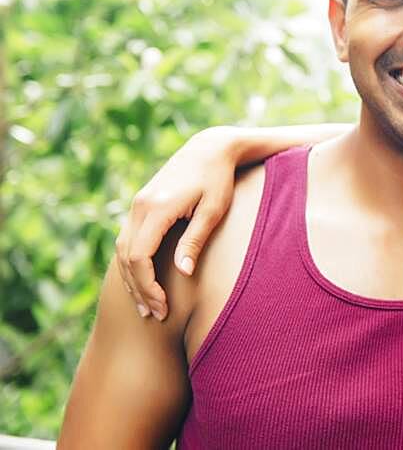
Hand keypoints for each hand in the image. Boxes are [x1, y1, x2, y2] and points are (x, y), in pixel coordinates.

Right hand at [116, 126, 239, 319]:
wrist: (210, 149)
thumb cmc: (218, 179)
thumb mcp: (213, 210)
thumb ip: (195, 240)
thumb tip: (183, 273)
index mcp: (157, 208)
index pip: (139, 257)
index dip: (148, 286)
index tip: (163, 307)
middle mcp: (140, 206)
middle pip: (126, 257)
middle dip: (139, 289)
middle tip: (155, 315)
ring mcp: (137, 204)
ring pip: (122, 249)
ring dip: (132, 279)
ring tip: (146, 306)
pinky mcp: (140, 204)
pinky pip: (128, 239)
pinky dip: (132, 263)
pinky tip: (142, 280)